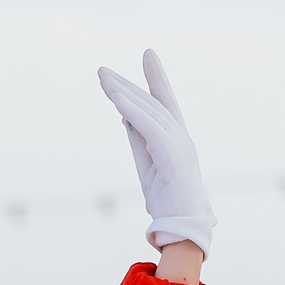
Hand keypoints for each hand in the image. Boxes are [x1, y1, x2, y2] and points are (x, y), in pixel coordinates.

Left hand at [96, 49, 213, 257]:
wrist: (182, 229)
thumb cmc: (167, 202)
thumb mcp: (146, 166)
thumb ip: (138, 140)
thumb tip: (125, 117)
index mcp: (177, 140)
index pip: (165, 103)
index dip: (155, 78)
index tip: (147, 54)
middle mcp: (182, 137)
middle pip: (152, 102)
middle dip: (127, 84)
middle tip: (102, 70)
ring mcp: (180, 145)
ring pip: (148, 110)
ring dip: (122, 93)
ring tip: (102, 79)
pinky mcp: (173, 155)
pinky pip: (148, 126)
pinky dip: (131, 110)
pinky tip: (114, 99)